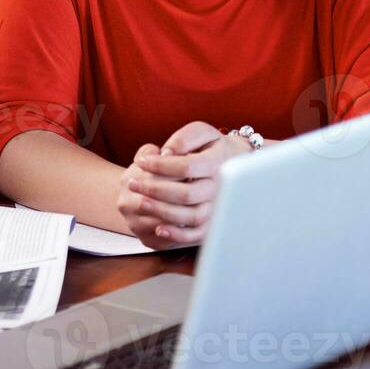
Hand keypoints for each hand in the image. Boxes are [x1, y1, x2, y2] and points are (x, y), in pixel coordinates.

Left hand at [122, 122, 251, 246]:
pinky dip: (179, 235)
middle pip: (187, 194)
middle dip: (155, 189)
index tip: (141, 162)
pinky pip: (198, 235)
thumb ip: (183, 139)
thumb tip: (166, 153)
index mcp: (217, 163)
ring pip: (191, 216)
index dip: (160, 165)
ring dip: (163, 212)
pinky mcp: (215, 223)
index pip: (186, 166)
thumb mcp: (201, 133)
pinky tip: (159, 229)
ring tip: (140, 202)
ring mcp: (218, 208)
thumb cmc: (212, 146)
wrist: (237, 163)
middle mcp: (220, 188)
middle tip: (131, 183)